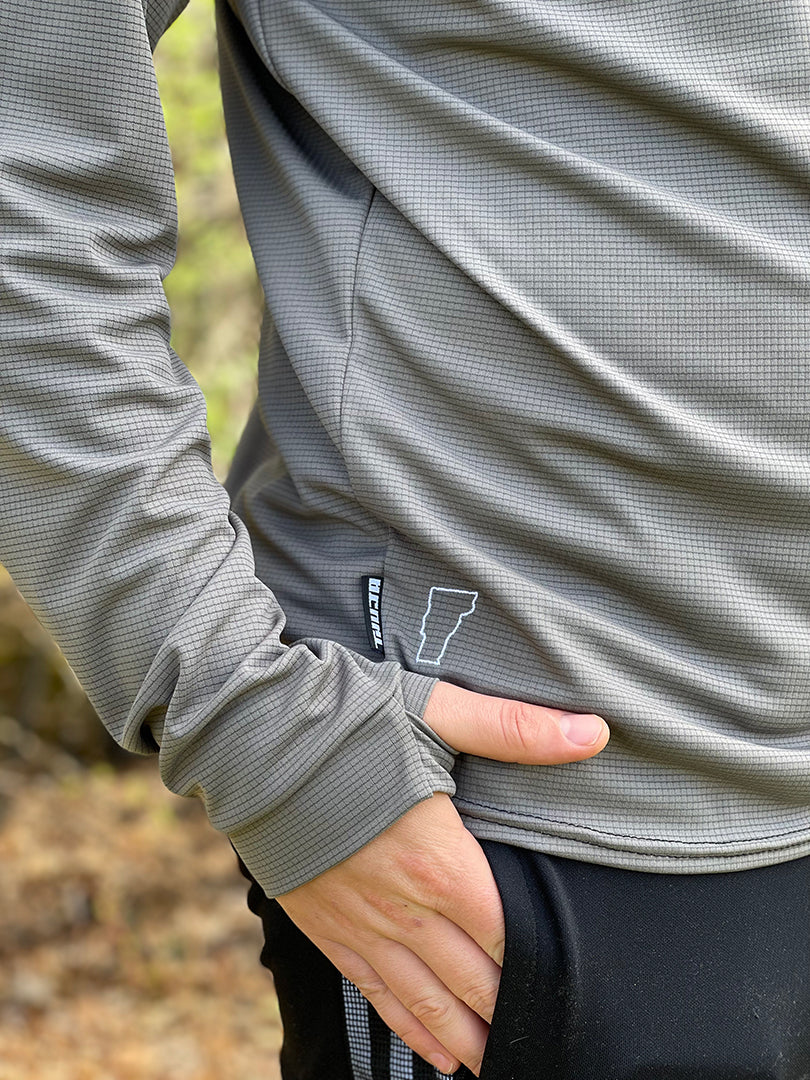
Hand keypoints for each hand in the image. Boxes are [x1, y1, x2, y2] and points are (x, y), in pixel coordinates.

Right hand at [276, 682, 608, 1075]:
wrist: (251, 738)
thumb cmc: (345, 721)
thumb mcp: (435, 713)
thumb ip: (515, 729)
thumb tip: (594, 731)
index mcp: (440, 860)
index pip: (503, 932)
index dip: (535, 966)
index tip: (564, 992)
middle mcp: (403, 906)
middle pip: (470, 978)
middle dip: (504, 1011)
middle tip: (539, 1039)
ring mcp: (360, 922)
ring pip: (423, 999)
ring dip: (462, 1036)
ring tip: (492, 1063)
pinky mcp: (323, 925)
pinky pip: (372, 992)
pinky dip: (406, 1027)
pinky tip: (431, 1052)